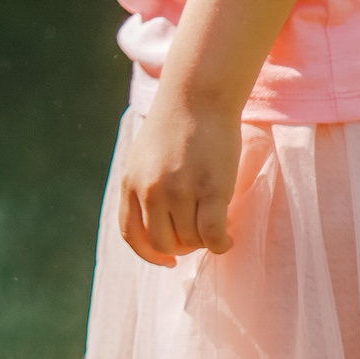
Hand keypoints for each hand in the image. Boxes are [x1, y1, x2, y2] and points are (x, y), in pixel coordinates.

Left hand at [118, 94, 242, 265]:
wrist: (197, 97)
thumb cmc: (176, 127)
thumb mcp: (145, 158)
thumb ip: (144, 189)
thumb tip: (157, 226)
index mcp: (131, 183)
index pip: (131, 235)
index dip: (149, 255)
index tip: (166, 260)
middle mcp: (150, 190)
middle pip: (162, 243)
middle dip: (181, 247)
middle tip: (197, 234)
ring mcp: (179, 191)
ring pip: (190, 241)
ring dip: (203, 242)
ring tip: (213, 223)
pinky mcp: (210, 190)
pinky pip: (213, 236)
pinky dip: (222, 244)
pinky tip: (228, 238)